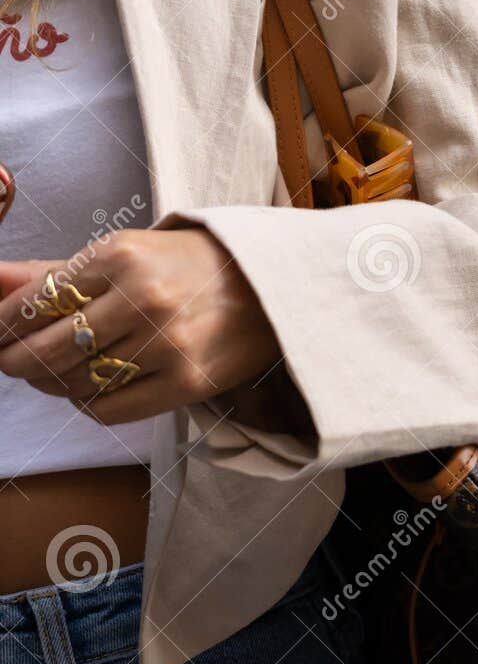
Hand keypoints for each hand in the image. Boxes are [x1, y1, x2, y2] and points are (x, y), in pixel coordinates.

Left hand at [0, 228, 282, 424]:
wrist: (266, 288)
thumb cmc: (185, 268)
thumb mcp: (121, 255)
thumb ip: (54, 272)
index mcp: (119, 256)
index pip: (38, 302)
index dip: (4, 326)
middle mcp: (142, 299)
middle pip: (50, 348)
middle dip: (17, 361)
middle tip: (9, 363)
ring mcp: (166, 344)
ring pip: (78, 382)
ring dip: (52, 385)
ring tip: (50, 377)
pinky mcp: (186, 382)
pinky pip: (112, 408)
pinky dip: (88, 405)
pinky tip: (87, 393)